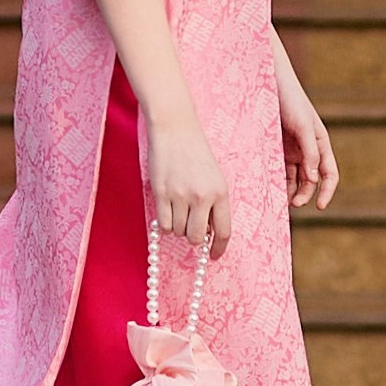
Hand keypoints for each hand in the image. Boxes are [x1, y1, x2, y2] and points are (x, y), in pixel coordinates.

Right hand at [145, 114, 230, 259]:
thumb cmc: (195, 153)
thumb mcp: (214, 177)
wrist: (175, 130)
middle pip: (197, 238)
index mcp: (221, 192)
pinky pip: (163, 224)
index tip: (214, 256)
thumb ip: (214, 204)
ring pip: (178, 231)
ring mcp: (181, 196)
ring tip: (177, 208)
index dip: (218, 248)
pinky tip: (166, 208)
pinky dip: (164, 223)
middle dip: (193, 237)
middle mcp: (202, 196)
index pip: (224, 232)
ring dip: (177, 226)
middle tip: (189, 224)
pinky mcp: (162, 194)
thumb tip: (208, 234)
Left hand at [277, 72, 341, 211]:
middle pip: (311, 180)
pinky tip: (272, 188)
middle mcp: (308, 149)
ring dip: (291, 191)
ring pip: (295, 178)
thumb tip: (313, 180)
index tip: (319, 206)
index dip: (327, 191)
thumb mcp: (303, 127)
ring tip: (282, 201)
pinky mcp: (276, 148)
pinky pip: (280, 169)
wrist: (270, 82)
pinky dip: (278, 180)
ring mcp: (292, 150)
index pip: (330, 174)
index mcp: (321, 143)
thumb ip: (310, 153)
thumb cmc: (290, 101)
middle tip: (294, 204)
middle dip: (305, 194)